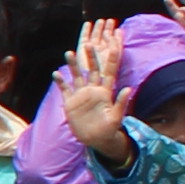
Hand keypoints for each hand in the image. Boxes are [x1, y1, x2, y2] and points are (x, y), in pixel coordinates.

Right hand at [55, 18, 130, 162]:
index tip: (113, 47)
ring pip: (77, 76)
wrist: (95, 139)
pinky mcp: (71, 102)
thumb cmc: (109, 129)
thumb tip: (129, 88)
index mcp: (105, 92)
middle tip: (88, 44)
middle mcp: (93, 90)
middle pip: (92, 70)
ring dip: (73, 65)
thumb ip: (121, 103)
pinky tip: (55, 74)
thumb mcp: (117, 117)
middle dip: (90, 57)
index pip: (109, 73)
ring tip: (69, 52)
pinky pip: (65, 89)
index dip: (111, 60)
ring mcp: (81, 96)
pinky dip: (61, 82)